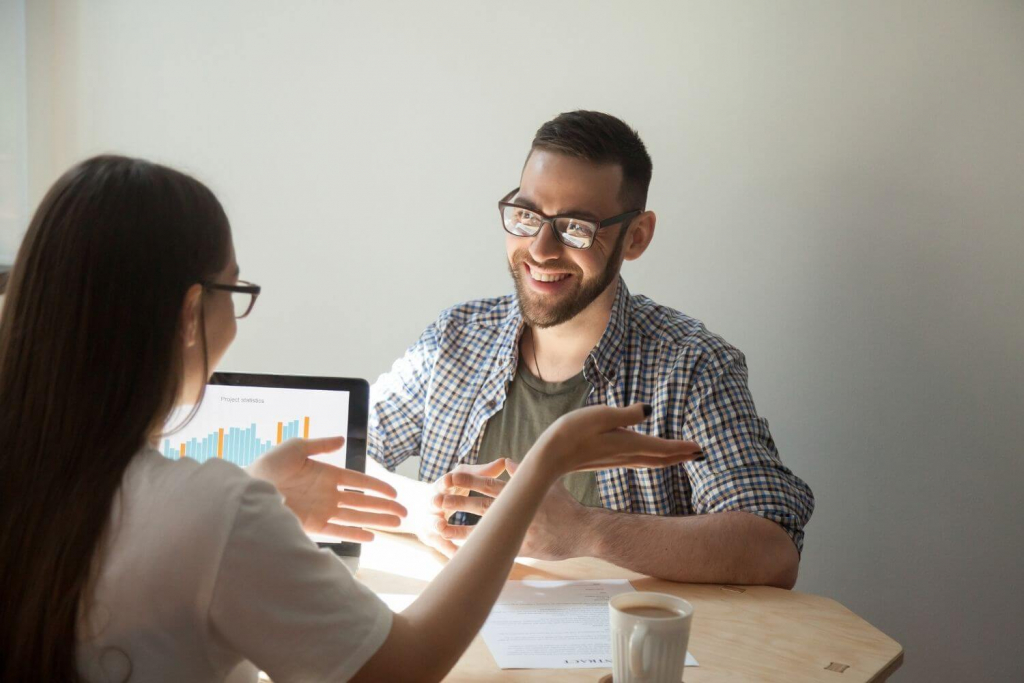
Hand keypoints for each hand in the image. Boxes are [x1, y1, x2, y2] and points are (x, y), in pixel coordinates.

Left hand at [248, 436, 407, 542]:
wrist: (246, 490)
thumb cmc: (267, 466)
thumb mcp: (295, 448)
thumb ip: (320, 444)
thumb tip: (342, 439)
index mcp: (327, 474)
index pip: (359, 481)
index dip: (377, 486)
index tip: (394, 491)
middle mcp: (328, 494)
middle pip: (363, 502)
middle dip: (384, 507)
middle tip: (405, 513)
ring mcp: (321, 510)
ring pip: (356, 516)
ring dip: (377, 520)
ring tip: (397, 524)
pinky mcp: (312, 525)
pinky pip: (339, 530)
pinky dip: (355, 533)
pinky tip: (372, 536)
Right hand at [404, 459, 505, 557]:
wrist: (422, 506)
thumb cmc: (449, 488)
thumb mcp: (462, 477)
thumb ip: (481, 472)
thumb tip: (504, 462)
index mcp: (439, 486)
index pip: (441, 482)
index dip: (445, 482)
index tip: (448, 480)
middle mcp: (431, 504)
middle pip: (433, 504)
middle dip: (436, 506)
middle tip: (439, 507)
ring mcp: (429, 522)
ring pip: (433, 527)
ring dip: (439, 530)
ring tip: (445, 532)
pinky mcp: (431, 537)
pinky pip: (441, 546)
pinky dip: (449, 550)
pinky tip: (460, 556)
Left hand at [437, 459, 589, 559]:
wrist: (584, 531)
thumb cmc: (567, 507)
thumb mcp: (549, 483)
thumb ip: (525, 473)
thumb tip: (508, 461)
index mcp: (520, 493)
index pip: (487, 483)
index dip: (466, 481)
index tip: (448, 478)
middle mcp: (516, 510)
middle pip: (478, 504)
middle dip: (455, 502)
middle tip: (433, 501)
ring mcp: (518, 530)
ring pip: (482, 528)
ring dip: (458, 527)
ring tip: (438, 527)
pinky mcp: (522, 549)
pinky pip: (495, 551)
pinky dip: (478, 552)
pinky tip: (461, 553)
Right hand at [528, 403, 702, 475]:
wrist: (550, 457)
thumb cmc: (572, 432)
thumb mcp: (601, 415)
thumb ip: (626, 414)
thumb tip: (648, 411)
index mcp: (628, 444)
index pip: (662, 447)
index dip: (683, 447)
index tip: (701, 449)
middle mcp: (625, 455)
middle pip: (660, 458)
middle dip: (680, 456)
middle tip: (699, 453)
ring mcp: (616, 460)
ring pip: (650, 462)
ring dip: (668, 459)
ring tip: (681, 456)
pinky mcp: (607, 461)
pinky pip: (638, 461)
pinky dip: (652, 459)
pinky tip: (648, 457)